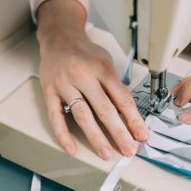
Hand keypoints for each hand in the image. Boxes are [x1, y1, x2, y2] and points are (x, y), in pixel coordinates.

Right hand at [37, 0, 147, 159]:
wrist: (59, 38)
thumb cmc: (85, 53)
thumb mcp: (107, 63)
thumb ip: (115, 86)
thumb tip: (128, 113)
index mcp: (102, 69)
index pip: (122, 99)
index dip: (134, 119)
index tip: (141, 134)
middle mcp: (84, 76)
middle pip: (105, 110)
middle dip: (119, 133)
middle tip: (129, 149)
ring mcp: (65, 85)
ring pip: (82, 116)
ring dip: (95, 137)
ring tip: (106, 153)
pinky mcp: (50, 92)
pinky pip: (56, 117)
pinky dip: (63, 135)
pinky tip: (72, 147)